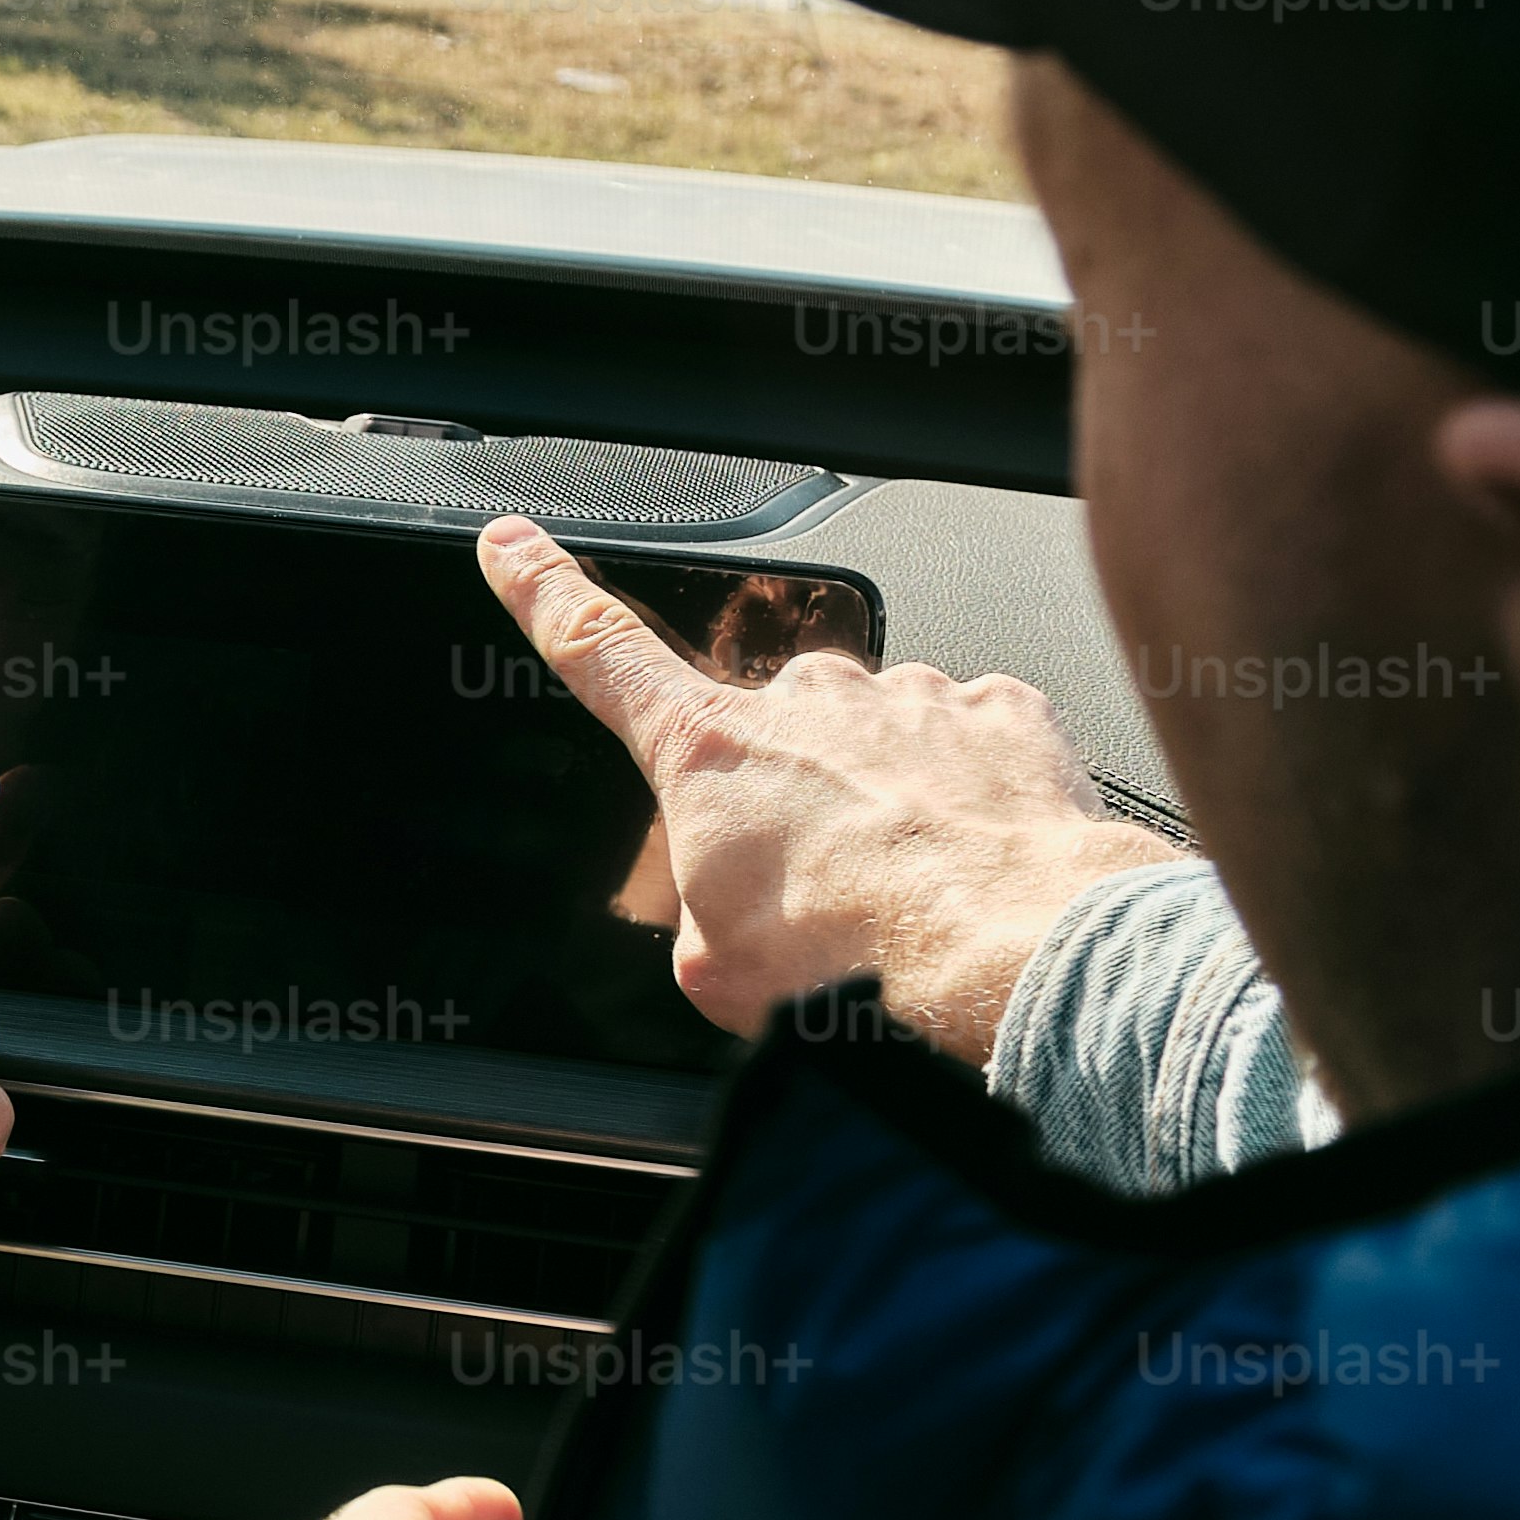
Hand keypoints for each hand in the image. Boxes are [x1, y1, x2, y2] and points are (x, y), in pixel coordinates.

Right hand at [481, 515, 1175, 1058]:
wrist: (1006, 946)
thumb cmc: (860, 962)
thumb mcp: (718, 973)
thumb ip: (702, 918)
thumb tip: (728, 921)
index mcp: (709, 753)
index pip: (600, 653)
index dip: (545, 594)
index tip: (513, 546)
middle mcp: (805, 701)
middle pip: (775, 736)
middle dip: (797, 801)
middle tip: (831, 894)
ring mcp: (909, 699)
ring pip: (880, 741)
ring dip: (892, 804)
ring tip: (921, 892)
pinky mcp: (1001, 714)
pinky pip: (972, 746)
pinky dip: (974, 799)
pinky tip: (980, 861)